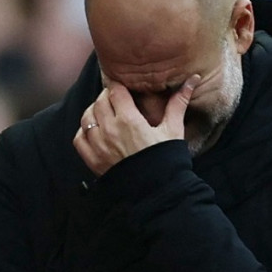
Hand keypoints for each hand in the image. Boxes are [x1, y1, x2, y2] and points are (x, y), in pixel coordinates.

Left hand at [73, 76, 198, 175]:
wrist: (156, 191)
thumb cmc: (166, 159)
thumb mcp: (173, 129)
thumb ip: (178, 103)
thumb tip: (193, 79)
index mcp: (129, 120)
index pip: (115, 90)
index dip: (119, 87)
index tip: (124, 89)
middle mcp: (109, 130)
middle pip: (99, 101)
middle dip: (107, 97)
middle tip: (117, 100)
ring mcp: (98, 146)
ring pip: (87, 117)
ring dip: (94, 111)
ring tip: (105, 113)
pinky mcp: (93, 160)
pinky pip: (79, 138)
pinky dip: (84, 131)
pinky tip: (94, 131)